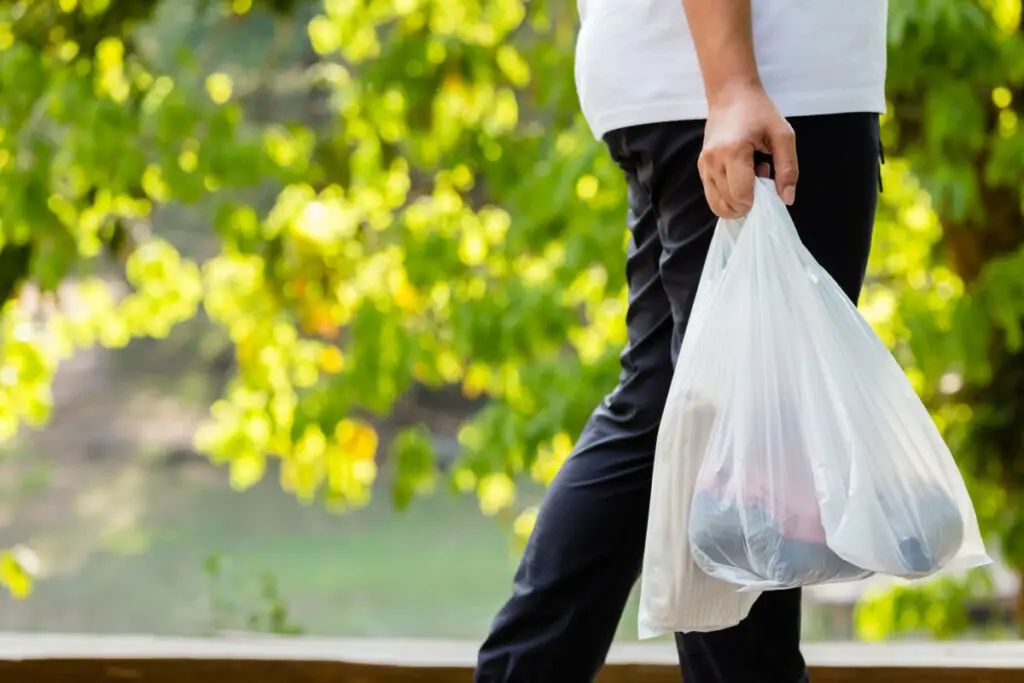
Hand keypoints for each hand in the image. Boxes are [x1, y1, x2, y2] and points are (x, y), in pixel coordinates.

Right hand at [698, 83, 797, 217]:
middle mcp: (713, 161)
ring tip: (748, 178)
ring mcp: (703, 165)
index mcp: (733, 151)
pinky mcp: (701, 167)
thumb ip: (788, 169)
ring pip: (717, 204)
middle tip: (759, 176)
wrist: (731, 94)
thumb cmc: (759, 111)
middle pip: (728, 203)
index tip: (767, 183)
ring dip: (736, 201)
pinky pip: (712, 196)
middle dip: (748, 200)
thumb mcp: (783, 136)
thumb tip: (787, 199)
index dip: (756, 200)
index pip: (741, 196)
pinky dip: (727, 196)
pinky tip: (739, 176)